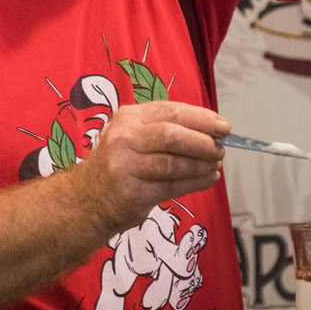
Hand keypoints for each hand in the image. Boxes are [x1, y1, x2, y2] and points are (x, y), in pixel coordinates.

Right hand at [75, 101, 229, 234]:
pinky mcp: (133, 193)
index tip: (224, 127)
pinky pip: (172, 186)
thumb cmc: (121, 162)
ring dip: (202, 165)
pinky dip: (195, 182)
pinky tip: (207, 179)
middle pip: (172, 136)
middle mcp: (125, 138)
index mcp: (129, 117)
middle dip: (203, 142)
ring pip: (174, 164)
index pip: (171, 111)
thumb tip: (212, 131)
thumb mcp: (135, 134)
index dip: (202, 118)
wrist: (86, 198)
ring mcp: (126, 167)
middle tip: (220, 149)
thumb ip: (167, 128)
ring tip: (216, 165)